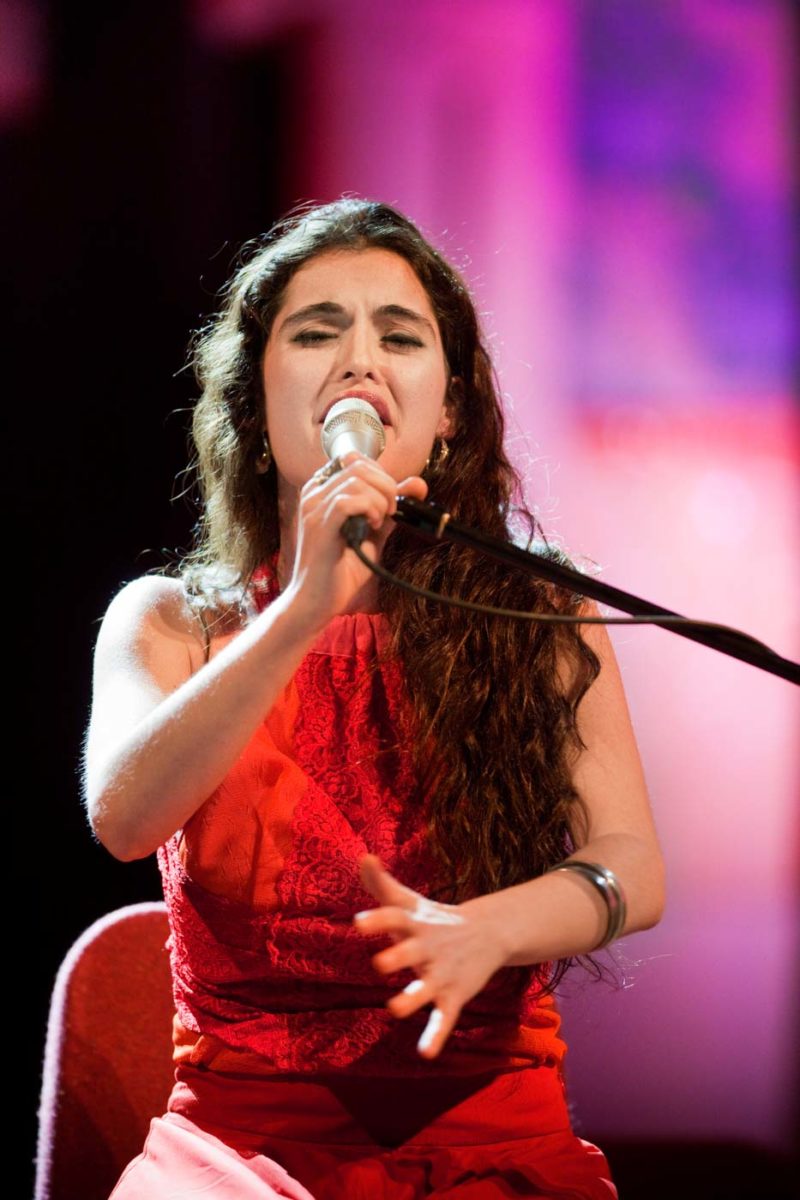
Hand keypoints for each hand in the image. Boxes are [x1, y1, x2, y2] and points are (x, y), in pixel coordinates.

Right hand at [288, 453, 426, 623]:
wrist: (318, 600)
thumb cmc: (342, 568)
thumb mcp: (373, 531)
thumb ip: (392, 506)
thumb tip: (419, 484)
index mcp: (321, 490)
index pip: (355, 458)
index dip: (380, 474)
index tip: (388, 501)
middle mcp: (313, 493)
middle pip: (359, 464)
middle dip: (385, 486)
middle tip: (390, 513)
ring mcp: (313, 508)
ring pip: (357, 479)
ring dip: (379, 499)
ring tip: (378, 522)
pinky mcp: (320, 526)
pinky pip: (349, 500)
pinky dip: (369, 509)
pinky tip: (371, 526)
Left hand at [353, 854, 509, 1058]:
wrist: (489, 933)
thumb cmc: (435, 918)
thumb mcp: (409, 901)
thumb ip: (382, 884)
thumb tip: (364, 856)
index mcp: (415, 924)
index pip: (394, 918)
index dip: (377, 921)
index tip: (358, 924)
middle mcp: (428, 948)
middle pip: (410, 953)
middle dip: (397, 958)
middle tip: (380, 964)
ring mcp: (441, 975)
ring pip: (425, 990)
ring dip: (411, 1000)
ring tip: (394, 1009)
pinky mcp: (453, 997)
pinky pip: (443, 1020)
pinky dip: (436, 1037)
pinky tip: (425, 1053)